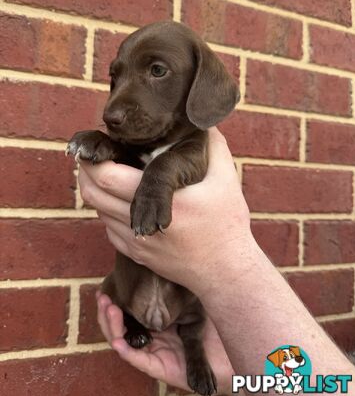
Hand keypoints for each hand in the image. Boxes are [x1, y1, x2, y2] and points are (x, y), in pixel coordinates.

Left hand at [78, 128, 253, 295]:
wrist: (225, 272)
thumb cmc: (227, 225)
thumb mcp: (226, 181)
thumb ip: (214, 148)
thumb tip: (204, 123)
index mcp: (162, 200)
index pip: (109, 178)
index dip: (94, 159)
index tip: (99, 144)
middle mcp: (141, 224)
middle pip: (93, 194)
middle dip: (87, 171)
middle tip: (95, 155)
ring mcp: (136, 243)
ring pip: (98, 212)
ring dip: (96, 190)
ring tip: (105, 173)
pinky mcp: (136, 255)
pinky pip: (108, 229)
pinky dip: (106, 211)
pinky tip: (119, 200)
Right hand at [97, 293, 234, 395]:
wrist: (230, 357)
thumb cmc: (214, 328)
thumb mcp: (194, 301)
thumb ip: (180, 287)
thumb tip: (167, 259)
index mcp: (156, 321)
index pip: (129, 310)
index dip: (116, 299)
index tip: (107, 284)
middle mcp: (150, 335)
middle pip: (120, 324)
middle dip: (107, 310)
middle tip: (102, 296)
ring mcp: (152, 351)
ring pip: (122, 340)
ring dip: (111, 326)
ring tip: (108, 308)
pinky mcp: (157, 367)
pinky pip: (136, 358)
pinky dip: (125, 349)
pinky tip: (118, 339)